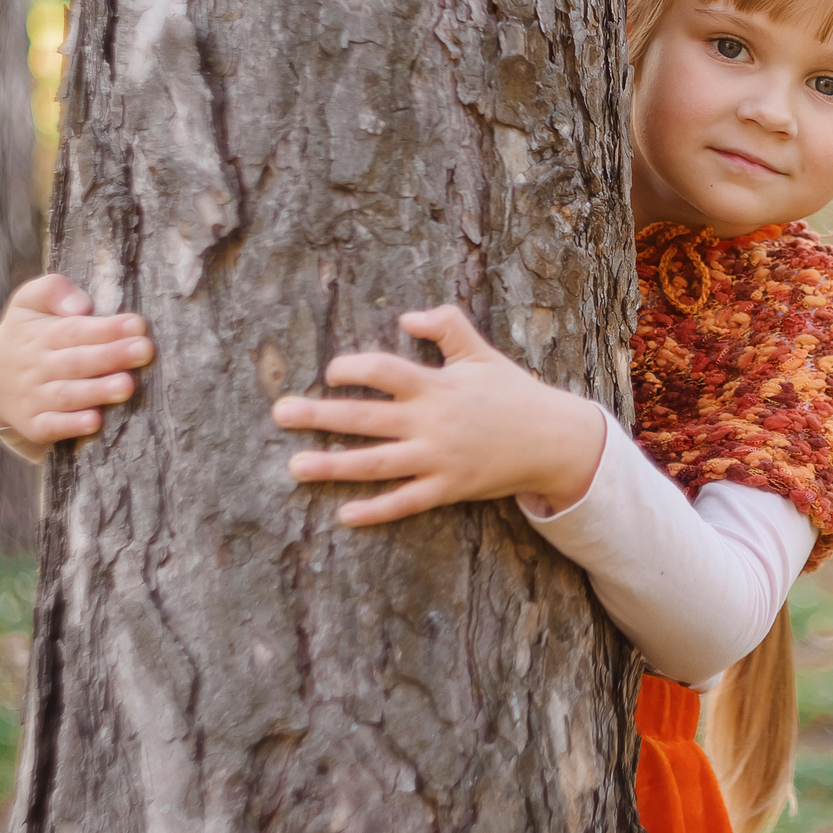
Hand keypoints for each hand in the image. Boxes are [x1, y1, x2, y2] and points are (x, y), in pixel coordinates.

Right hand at [0, 274, 154, 445]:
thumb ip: (52, 290)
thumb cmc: (26, 332)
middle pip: (77, 361)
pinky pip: (50, 426)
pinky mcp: (33, 424)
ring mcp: (35, 397)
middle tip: (145, 351)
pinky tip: (95, 422)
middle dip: (111, 356)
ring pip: (67, 395)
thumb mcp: (28, 301)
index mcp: (42, 334)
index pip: (75, 330)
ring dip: (97, 392)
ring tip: (128, 386)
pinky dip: (71, 426)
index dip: (106, 328)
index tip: (138, 325)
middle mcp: (38, 366)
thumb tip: (82, 305)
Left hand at [273, 305, 606, 525]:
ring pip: (377, 465)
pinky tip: (344, 514)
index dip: (354, 368)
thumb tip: (406, 318)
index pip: (386, 371)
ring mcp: (439, 459)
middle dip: (320, 415)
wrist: (553, 440)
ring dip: (333, 466)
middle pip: (367, 418)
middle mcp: (432, 423)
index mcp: (438, 386)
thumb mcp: (482, 352)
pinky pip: (406, 502)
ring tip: (295, 466)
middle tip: (279, 413)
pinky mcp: (448, 489)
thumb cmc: (513, 393)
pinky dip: (376, 511)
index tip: (329, 372)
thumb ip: (447, 327)